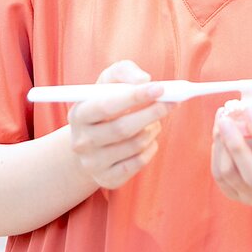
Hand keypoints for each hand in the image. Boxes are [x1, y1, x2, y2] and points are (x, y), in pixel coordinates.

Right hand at [67, 60, 171, 189]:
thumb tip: (143, 80)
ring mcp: (93, 163)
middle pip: (122, 129)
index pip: (106, 105)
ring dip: (152, 129)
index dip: (135, 96)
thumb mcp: (108, 82)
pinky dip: (151, 147)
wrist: (90, 143)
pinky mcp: (108, 179)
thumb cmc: (104, 104)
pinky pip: (139, 163)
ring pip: (135, 145)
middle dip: (152, 113)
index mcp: (79, 114)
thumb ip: (124, 72)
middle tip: (172, 102)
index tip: (160, 88)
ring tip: (155, 120)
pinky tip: (149, 138)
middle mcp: (81, 141)